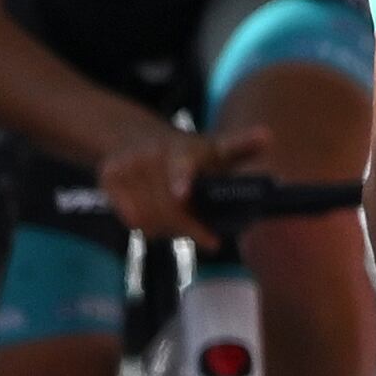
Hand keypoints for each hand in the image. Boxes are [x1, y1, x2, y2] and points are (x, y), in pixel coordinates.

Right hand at [96, 118, 261, 245]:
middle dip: (189, 227)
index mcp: (184, 148)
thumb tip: (266, 136)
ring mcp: (128, 163)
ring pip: (149, 217)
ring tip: (182, 224)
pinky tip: (159, 219)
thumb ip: (242, 146)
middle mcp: (153, 153)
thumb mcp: (219, 149)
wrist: (139, 138)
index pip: (182, 166)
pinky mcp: (109, 175)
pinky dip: (149, 226)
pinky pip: (130, 217)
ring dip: (169, 229)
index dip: (181, 179)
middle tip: (208, 239)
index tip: (183, 193)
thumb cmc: (191, 154)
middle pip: (168, 207)